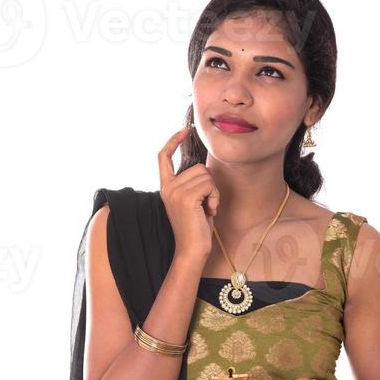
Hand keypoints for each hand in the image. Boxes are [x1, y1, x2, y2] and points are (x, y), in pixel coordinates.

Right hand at [158, 126, 220, 260]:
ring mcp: (175, 191)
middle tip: (206, 204)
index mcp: (166, 187)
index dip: (173, 141)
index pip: (164, 157)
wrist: (192, 249)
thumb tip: (203, 167)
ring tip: (206, 208)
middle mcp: (167, 187)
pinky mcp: (186, 197)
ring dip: (213, 192)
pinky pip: (210, 184)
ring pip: (206, 175)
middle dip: (209, 184)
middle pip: (198, 167)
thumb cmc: (196, 227)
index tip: (184, 130)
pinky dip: (215, 197)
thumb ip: (192, 184)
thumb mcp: (192, 201)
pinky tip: (209, 210)